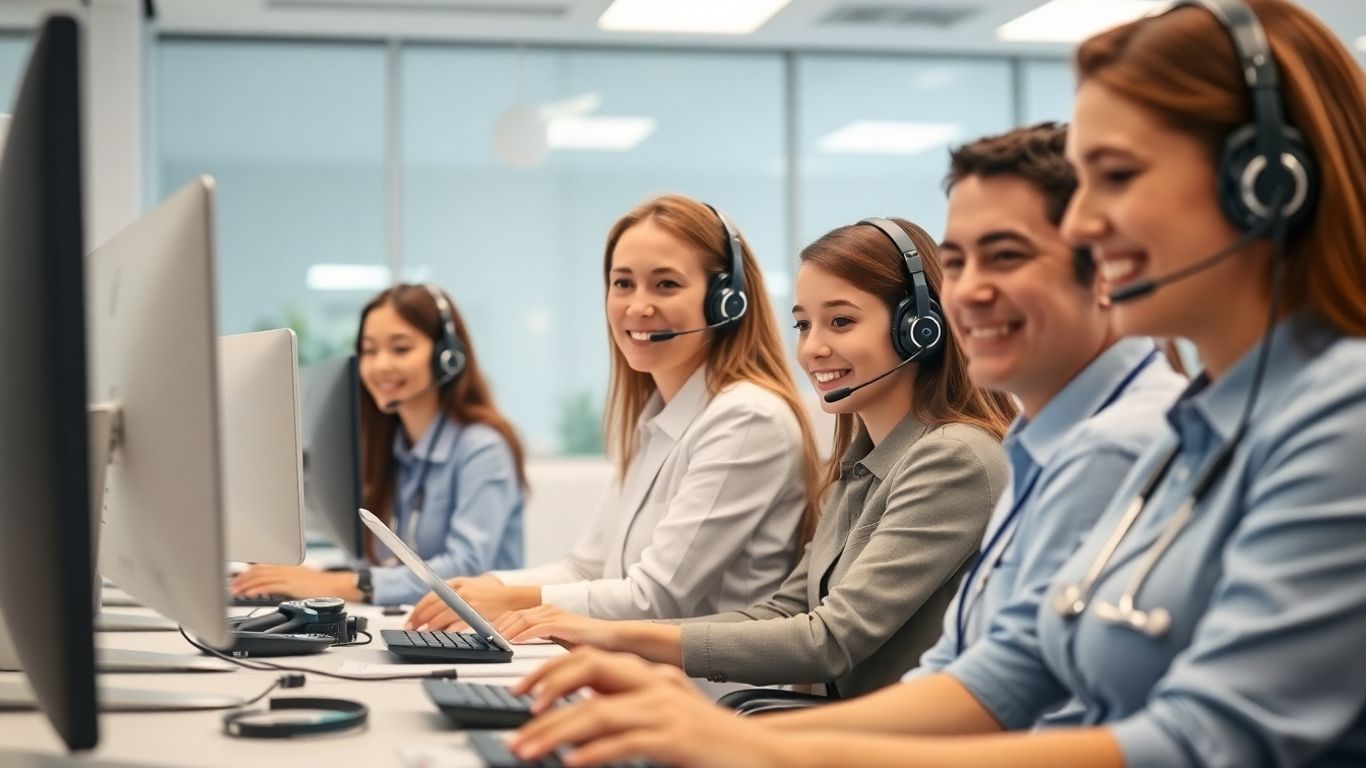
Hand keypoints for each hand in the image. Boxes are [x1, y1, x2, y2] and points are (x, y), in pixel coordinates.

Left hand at [229, 565, 356, 600]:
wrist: (332, 585)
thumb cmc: (318, 584)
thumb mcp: (297, 579)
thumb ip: (282, 581)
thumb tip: (268, 588)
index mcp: (285, 565)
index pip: (261, 567)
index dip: (246, 573)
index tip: (237, 580)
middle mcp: (284, 568)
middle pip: (257, 571)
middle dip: (242, 579)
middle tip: (231, 586)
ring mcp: (286, 575)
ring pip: (260, 578)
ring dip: (245, 585)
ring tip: (235, 591)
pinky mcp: (289, 584)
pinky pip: (269, 586)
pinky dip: (256, 590)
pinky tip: (248, 594)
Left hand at [405, 574, 538, 629]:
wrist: (509, 597)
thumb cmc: (486, 594)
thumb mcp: (467, 586)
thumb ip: (449, 594)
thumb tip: (428, 610)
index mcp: (455, 583)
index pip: (430, 596)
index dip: (418, 610)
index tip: (410, 620)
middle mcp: (460, 590)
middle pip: (434, 607)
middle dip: (420, 620)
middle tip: (412, 630)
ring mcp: (468, 602)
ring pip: (443, 616)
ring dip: (431, 627)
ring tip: (423, 634)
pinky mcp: (477, 613)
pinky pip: (458, 624)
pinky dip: (448, 631)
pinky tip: (441, 636)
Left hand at [494, 606, 618, 648]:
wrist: (611, 637)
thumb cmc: (588, 642)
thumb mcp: (558, 642)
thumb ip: (540, 643)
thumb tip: (520, 653)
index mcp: (545, 613)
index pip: (514, 615)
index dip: (498, 624)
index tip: (484, 636)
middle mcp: (548, 610)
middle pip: (514, 615)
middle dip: (496, 627)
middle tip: (483, 640)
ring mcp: (555, 615)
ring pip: (522, 620)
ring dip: (506, 631)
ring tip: (494, 642)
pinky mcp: (563, 624)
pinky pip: (538, 628)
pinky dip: (523, 634)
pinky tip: (514, 642)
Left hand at [509, 649, 795, 767]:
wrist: (764, 754)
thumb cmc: (711, 742)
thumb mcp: (664, 717)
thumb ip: (625, 711)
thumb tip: (576, 722)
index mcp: (650, 676)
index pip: (589, 660)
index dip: (550, 672)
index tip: (521, 697)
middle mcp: (655, 685)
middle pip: (588, 674)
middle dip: (544, 698)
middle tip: (515, 729)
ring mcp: (666, 710)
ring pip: (597, 713)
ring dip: (556, 733)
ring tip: (528, 751)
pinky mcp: (676, 738)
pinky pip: (625, 742)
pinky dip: (594, 752)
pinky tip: (570, 762)